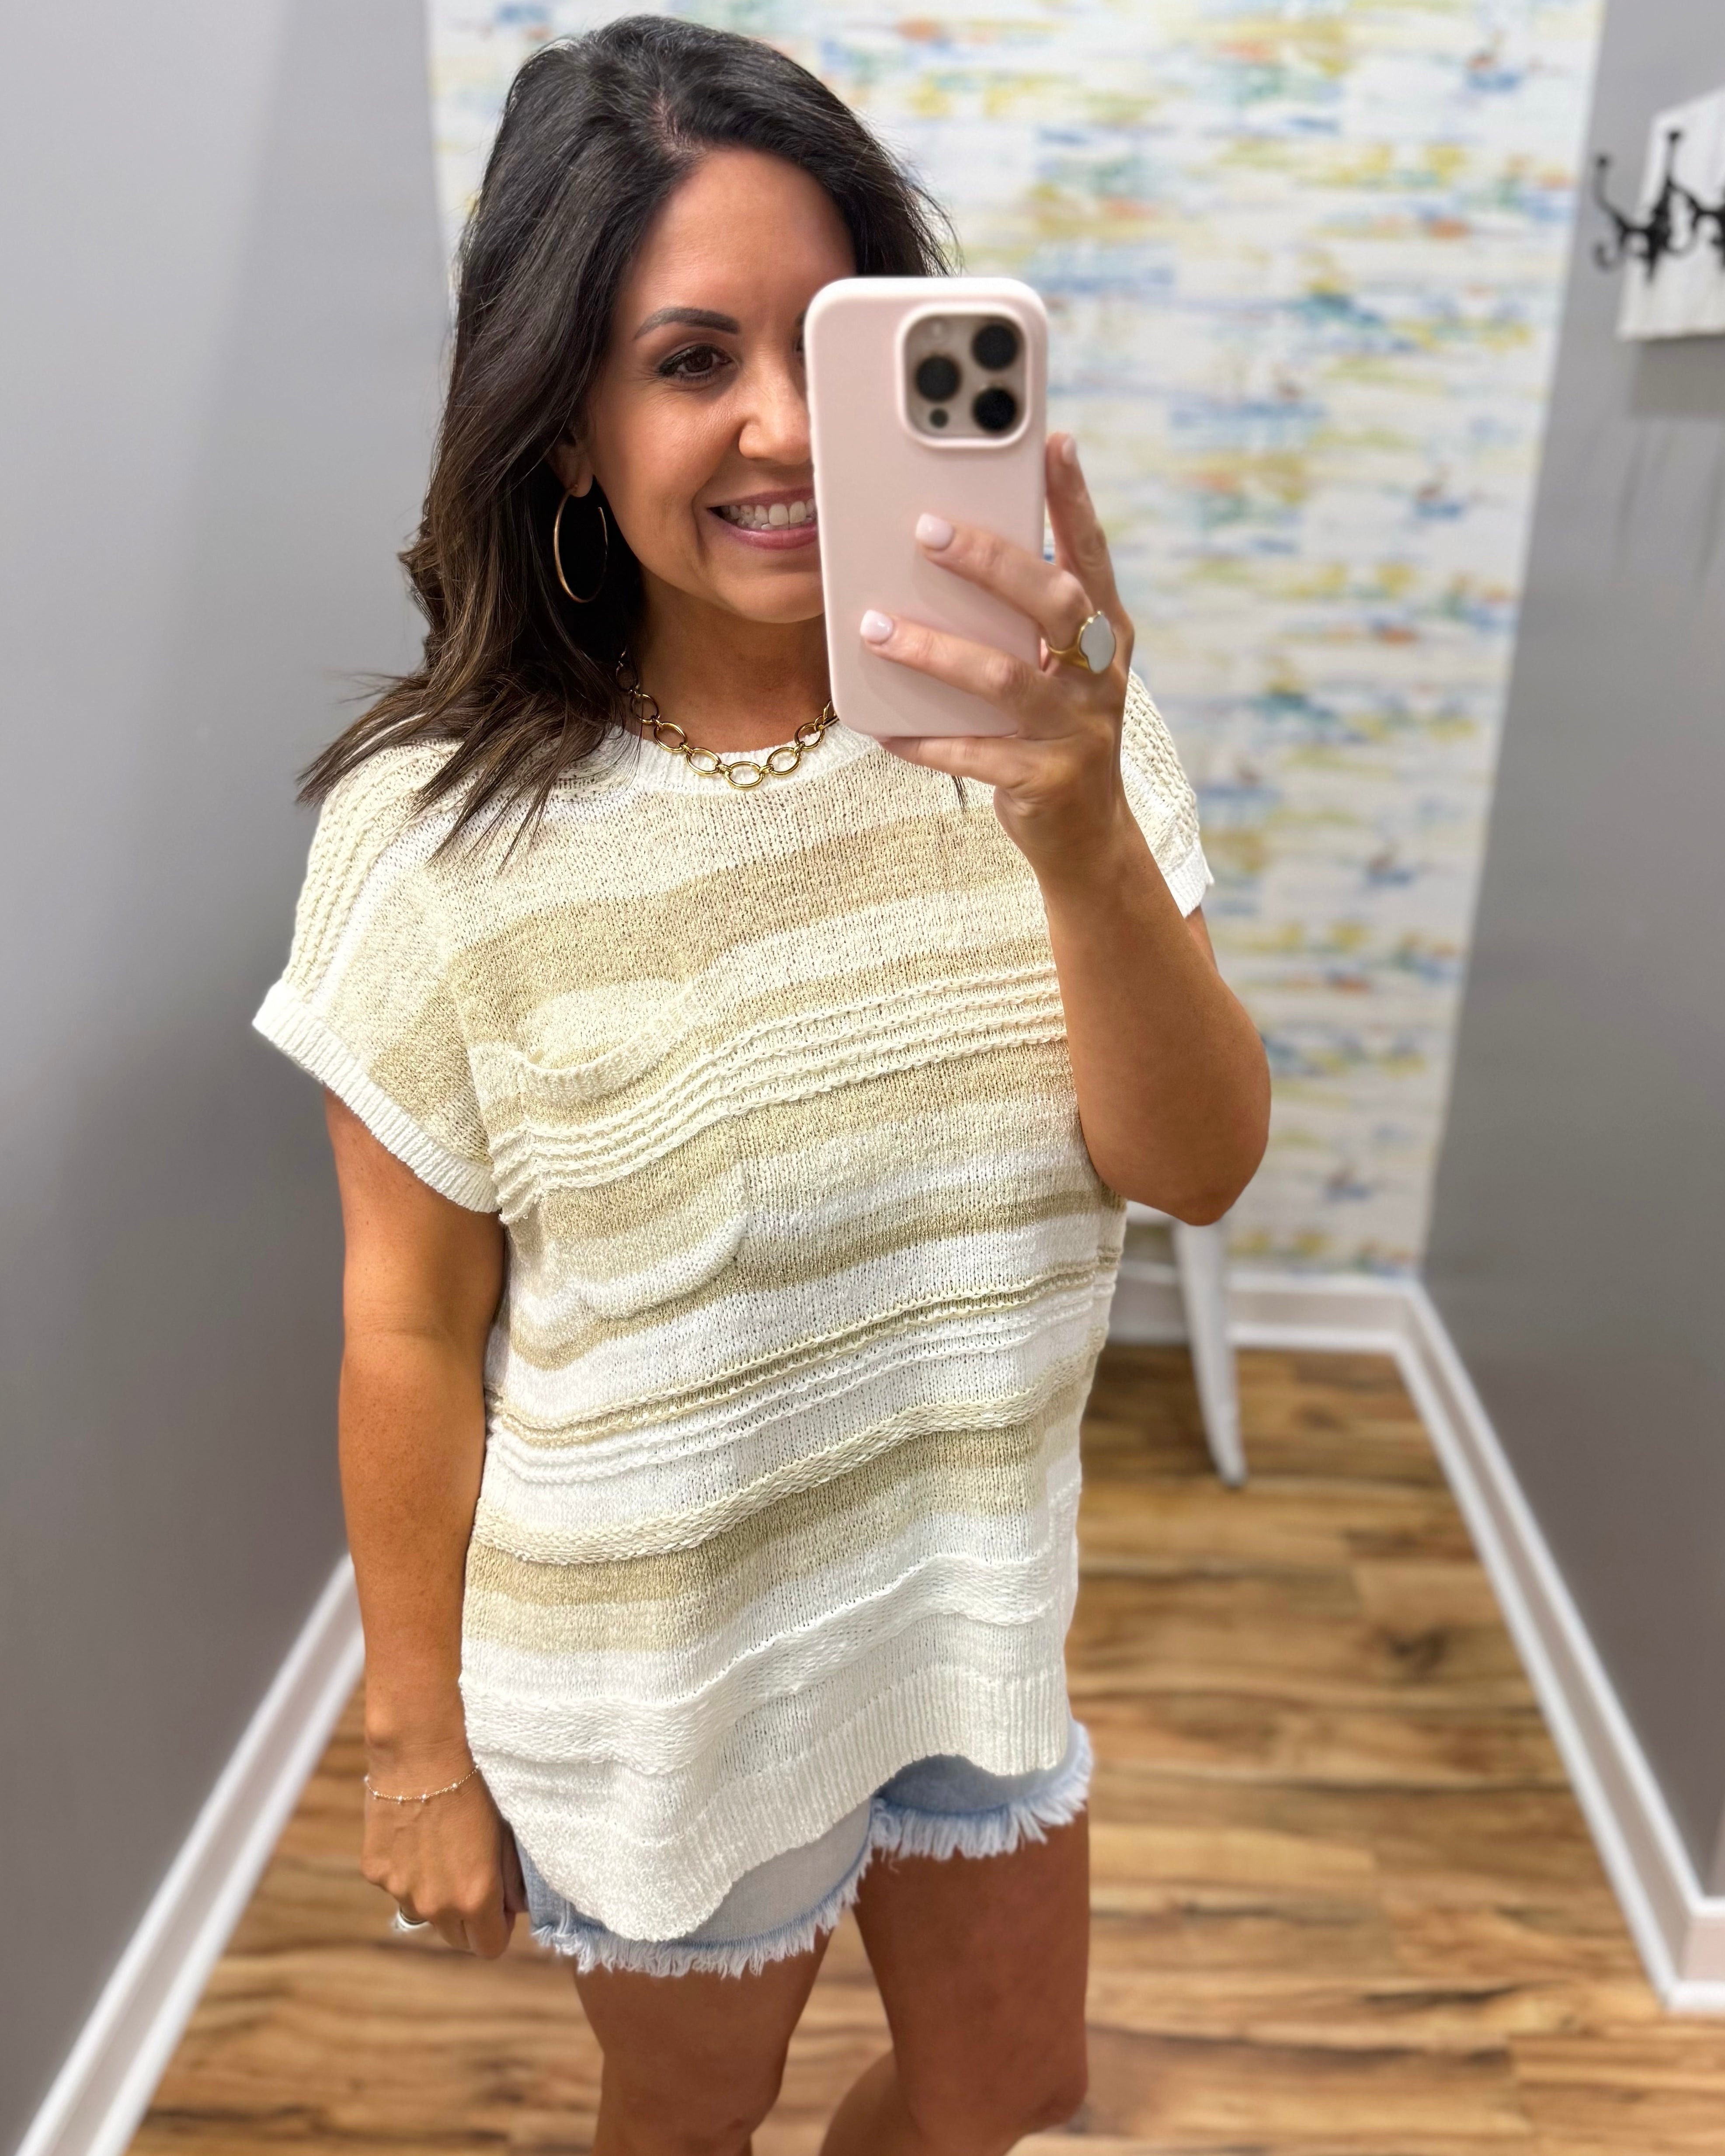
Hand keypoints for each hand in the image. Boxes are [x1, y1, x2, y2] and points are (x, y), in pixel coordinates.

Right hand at [362, 1736, 525, 1958]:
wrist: (422, 1751)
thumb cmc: (475, 1785)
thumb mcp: (507, 1832)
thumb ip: (512, 1878)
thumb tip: (516, 1905)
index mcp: (474, 1898)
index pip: (488, 1947)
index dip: (497, 1926)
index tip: (499, 1903)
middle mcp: (434, 1905)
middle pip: (455, 1937)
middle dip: (467, 1917)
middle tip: (472, 1875)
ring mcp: (400, 1890)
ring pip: (423, 1911)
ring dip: (435, 1893)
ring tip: (442, 1847)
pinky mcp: (376, 1871)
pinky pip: (397, 1884)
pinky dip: (407, 1870)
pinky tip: (415, 1835)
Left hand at [860, 433, 1133, 881]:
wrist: (1087, 838)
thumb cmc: (1056, 733)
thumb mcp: (1055, 670)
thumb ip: (1022, 620)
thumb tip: (947, 553)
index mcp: (1106, 636)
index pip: (1093, 555)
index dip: (1076, 500)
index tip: (1055, 442)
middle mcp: (1100, 676)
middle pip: (1052, 603)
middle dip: (990, 561)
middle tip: (926, 529)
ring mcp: (1076, 730)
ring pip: (1001, 678)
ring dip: (933, 650)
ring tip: (874, 627)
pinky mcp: (1044, 780)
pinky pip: (972, 753)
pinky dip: (923, 739)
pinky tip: (881, 726)